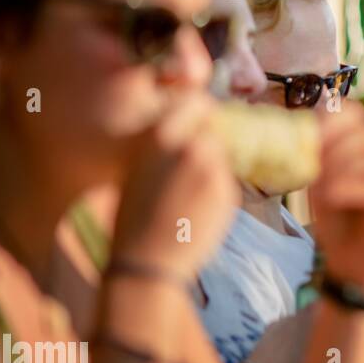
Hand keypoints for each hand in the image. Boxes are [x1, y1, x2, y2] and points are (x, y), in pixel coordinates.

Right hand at [111, 90, 238, 276]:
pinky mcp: (227, 191)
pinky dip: (218, 190)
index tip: (199, 124)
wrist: (145, 260)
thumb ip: (167, 143)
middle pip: (216, 128)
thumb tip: (196, 127)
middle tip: (195, 165)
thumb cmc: (135, 216)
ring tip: (188, 193)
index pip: (198, 102)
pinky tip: (197, 209)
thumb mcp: (139, 168)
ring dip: (214, 166)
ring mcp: (211, 168)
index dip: (202, 112)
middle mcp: (188, 146)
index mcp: (158, 135)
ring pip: (223, 155)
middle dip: (209, 141)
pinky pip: (228, 180)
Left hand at [309, 102, 363, 303]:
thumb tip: (302, 124)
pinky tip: (330, 198)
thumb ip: (317, 151)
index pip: (352, 113)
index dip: (325, 122)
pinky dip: (349, 188)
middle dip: (332, 147)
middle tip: (312, 168)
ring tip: (321, 186)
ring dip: (340, 167)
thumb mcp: (321, 178)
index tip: (305, 141)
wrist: (353, 263)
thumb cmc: (337, 219)